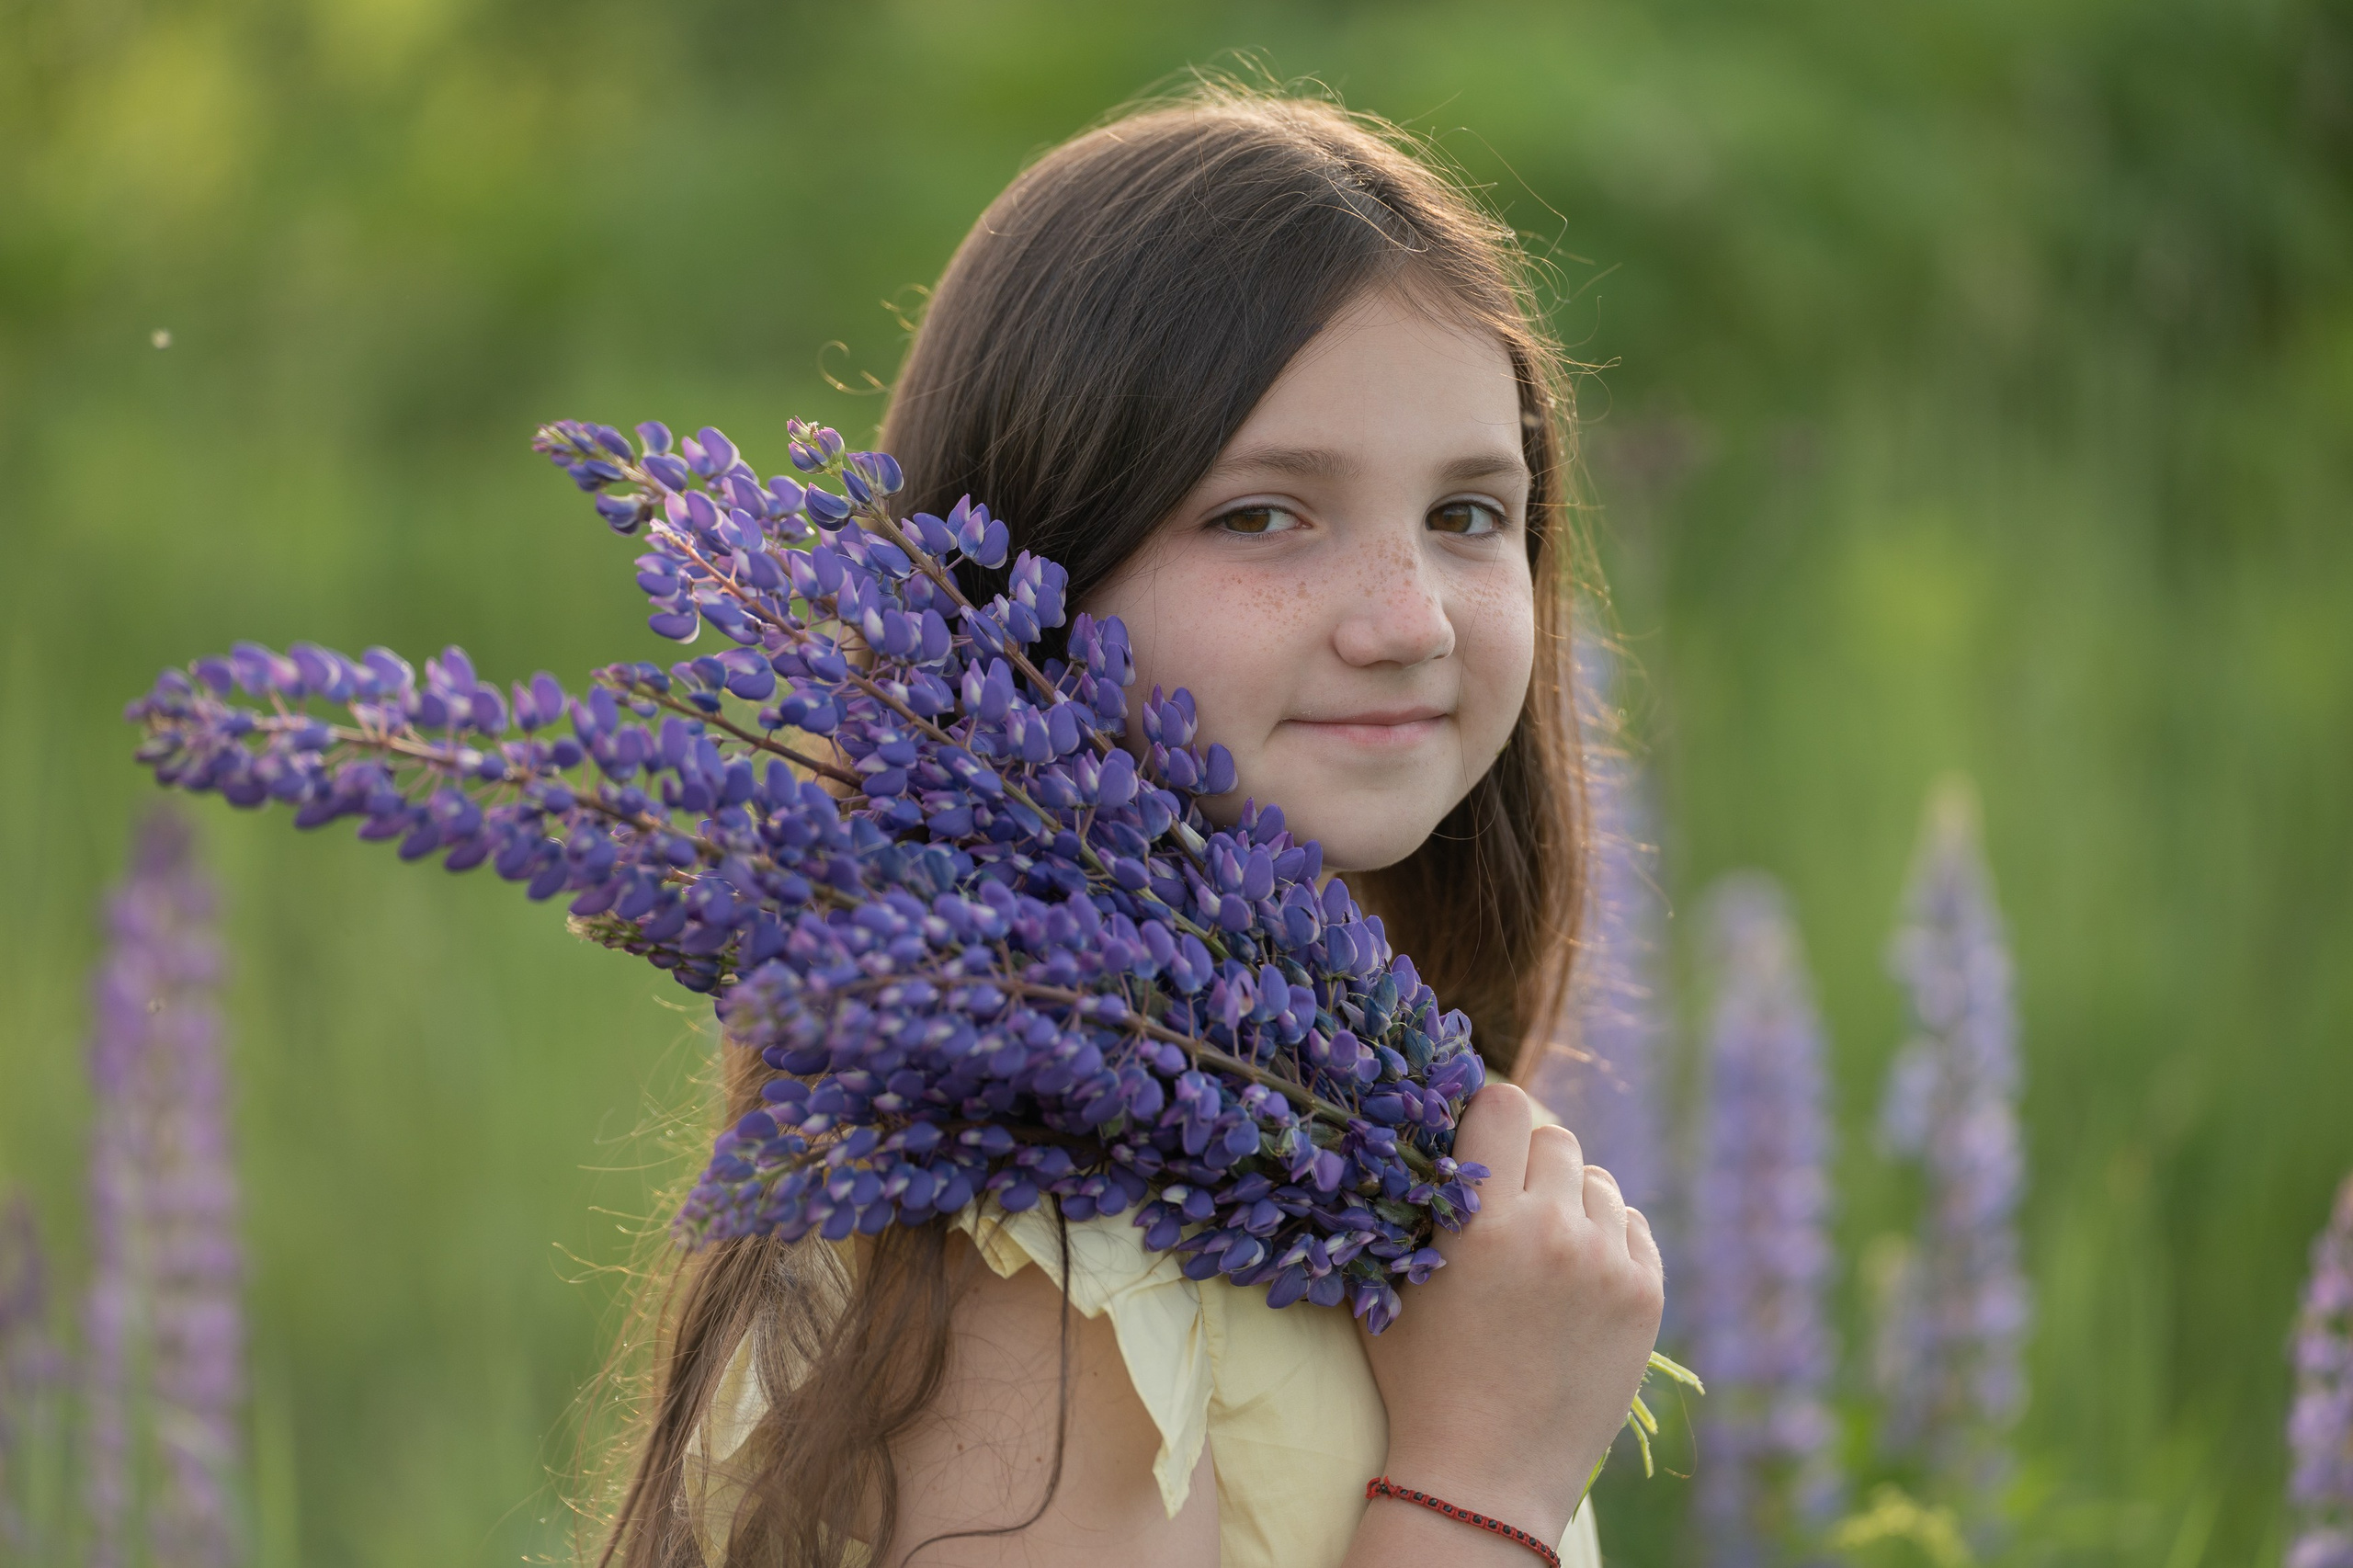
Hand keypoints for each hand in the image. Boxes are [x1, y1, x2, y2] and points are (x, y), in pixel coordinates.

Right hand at [1357, 1083, 1663, 1546]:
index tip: (1474, 1144)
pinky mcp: (1646, 1294)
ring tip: (1540, 1250)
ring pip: (1595, 1180)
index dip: (1484, 1118)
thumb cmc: (1421, 1380)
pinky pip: (1630, 1223)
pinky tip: (1573, 1275)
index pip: (1502, 1103)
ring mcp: (1606, 1263)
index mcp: (1481, 1220)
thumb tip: (1418, 1137)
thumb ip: (1410, 1205)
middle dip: (1525, 1162)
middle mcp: (1550, 1230)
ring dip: (1567, 1200)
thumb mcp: (1393, 1283)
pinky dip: (1604, 1236)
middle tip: (1504, 1206)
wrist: (1486, 1476)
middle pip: (1553, 1136)